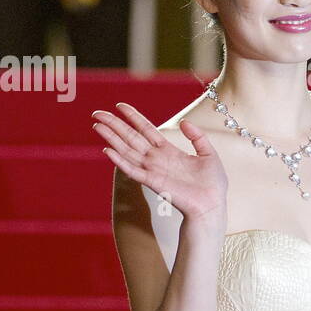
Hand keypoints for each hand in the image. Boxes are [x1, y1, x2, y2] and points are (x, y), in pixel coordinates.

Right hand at [93, 103, 228, 224]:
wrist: (212, 205)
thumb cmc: (212, 183)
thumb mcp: (208, 153)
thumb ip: (197, 136)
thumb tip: (184, 122)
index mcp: (169, 151)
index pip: (147, 129)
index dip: (134, 117)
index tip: (120, 106)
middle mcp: (157, 159)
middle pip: (131, 137)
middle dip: (115, 125)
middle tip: (97, 113)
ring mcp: (153, 170)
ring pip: (127, 150)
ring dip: (112, 138)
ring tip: (97, 125)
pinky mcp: (153, 182)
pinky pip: (133, 170)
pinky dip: (120, 161)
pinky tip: (108, 150)